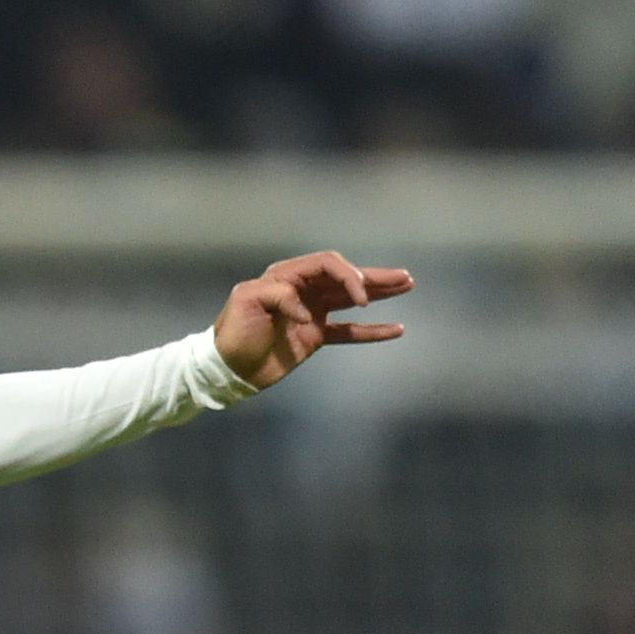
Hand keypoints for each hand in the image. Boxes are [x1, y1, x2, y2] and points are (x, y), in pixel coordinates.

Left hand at [209, 252, 411, 392]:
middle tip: (404, 277)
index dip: (347, 276)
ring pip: (352, 300)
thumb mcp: (247, 302)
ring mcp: (311, 313)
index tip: (358, 299)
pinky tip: (396, 329)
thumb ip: (278, 296)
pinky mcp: (315, 337)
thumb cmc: (232, 332)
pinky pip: (349, 331)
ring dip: (379, 293)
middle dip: (374, 277)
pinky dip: (372, 331)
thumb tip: (307, 312)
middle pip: (345, 277)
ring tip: (407, 285)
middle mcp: (302, 290)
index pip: (327, 265)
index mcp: (286, 276)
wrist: (227, 369)